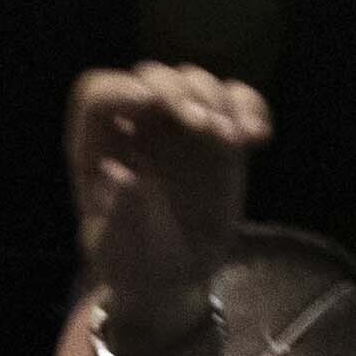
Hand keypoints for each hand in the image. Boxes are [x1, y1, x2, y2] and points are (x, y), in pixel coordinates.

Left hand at [68, 65, 266, 323]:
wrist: (173, 276)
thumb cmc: (134, 261)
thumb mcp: (119, 251)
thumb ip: (119, 215)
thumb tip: (119, 174)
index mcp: (97, 145)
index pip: (98, 95)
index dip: (119, 91)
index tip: (147, 102)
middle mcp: (136, 125)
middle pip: (152, 79)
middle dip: (179, 92)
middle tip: (205, 127)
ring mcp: (178, 126)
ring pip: (195, 83)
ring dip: (217, 101)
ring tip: (235, 141)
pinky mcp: (218, 136)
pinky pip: (235, 103)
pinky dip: (251, 108)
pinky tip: (258, 137)